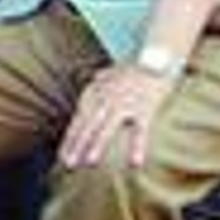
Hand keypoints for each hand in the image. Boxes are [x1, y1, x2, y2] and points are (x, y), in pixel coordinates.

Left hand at [58, 63, 174, 169]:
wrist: (157, 56)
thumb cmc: (134, 67)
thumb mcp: (110, 71)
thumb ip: (99, 80)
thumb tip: (92, 80)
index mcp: (96, 92)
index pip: (79, 119)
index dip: (70, 139)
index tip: (63, 157)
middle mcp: (106, 98)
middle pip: (88, 124)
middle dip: (77, 145)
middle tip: (69, 163)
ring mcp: (124, 103)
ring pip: (107, 126)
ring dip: (97, 144)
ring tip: (90, 162)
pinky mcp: (144, 108)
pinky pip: (140, 131)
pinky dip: (137, 147)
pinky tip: (136, 163)